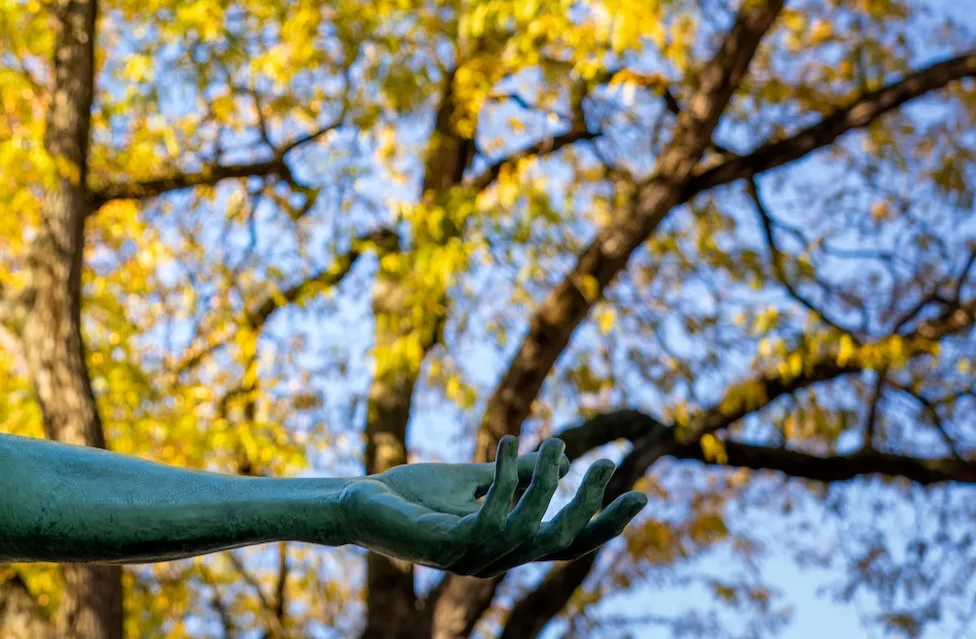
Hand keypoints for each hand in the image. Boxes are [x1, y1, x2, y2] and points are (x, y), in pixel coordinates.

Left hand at [340, 437, 644, 576]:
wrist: (358, 504)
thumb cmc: (412, 496)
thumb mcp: (472, 480)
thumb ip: (514, 475)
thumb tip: (561, 460)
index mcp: (504, 546)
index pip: (566, 543)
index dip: (604, 524)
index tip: (643, 496)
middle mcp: (493, 560)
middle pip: (557, 542)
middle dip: (588, 506)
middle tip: (606, 462)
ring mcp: (470, 558)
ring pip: (527, 528)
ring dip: (545, 482)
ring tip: (556, 441)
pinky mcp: (444, 545)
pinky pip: (487, 515)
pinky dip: (505, 479)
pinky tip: (509, 442)